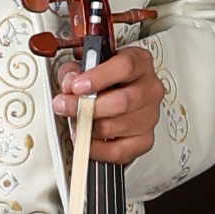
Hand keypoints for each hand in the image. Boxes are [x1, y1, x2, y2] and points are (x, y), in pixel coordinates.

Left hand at [53, 40, 165, 164]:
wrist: (116, 100)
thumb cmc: (104, 81)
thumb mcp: (85, 67)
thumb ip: (74, 70)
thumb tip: (69, 82)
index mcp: (140, 63)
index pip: (126, 67)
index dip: (99, 77)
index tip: (77, 86)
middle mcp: (150, 89)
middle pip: (122, 101)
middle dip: (86, 106)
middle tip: (64, 106)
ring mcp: (150, 116)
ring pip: (115, 126)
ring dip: (87, 127)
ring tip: (74, 121)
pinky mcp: (144, 140)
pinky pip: (118, 151)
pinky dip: (96, 148)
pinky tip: (86, 139)